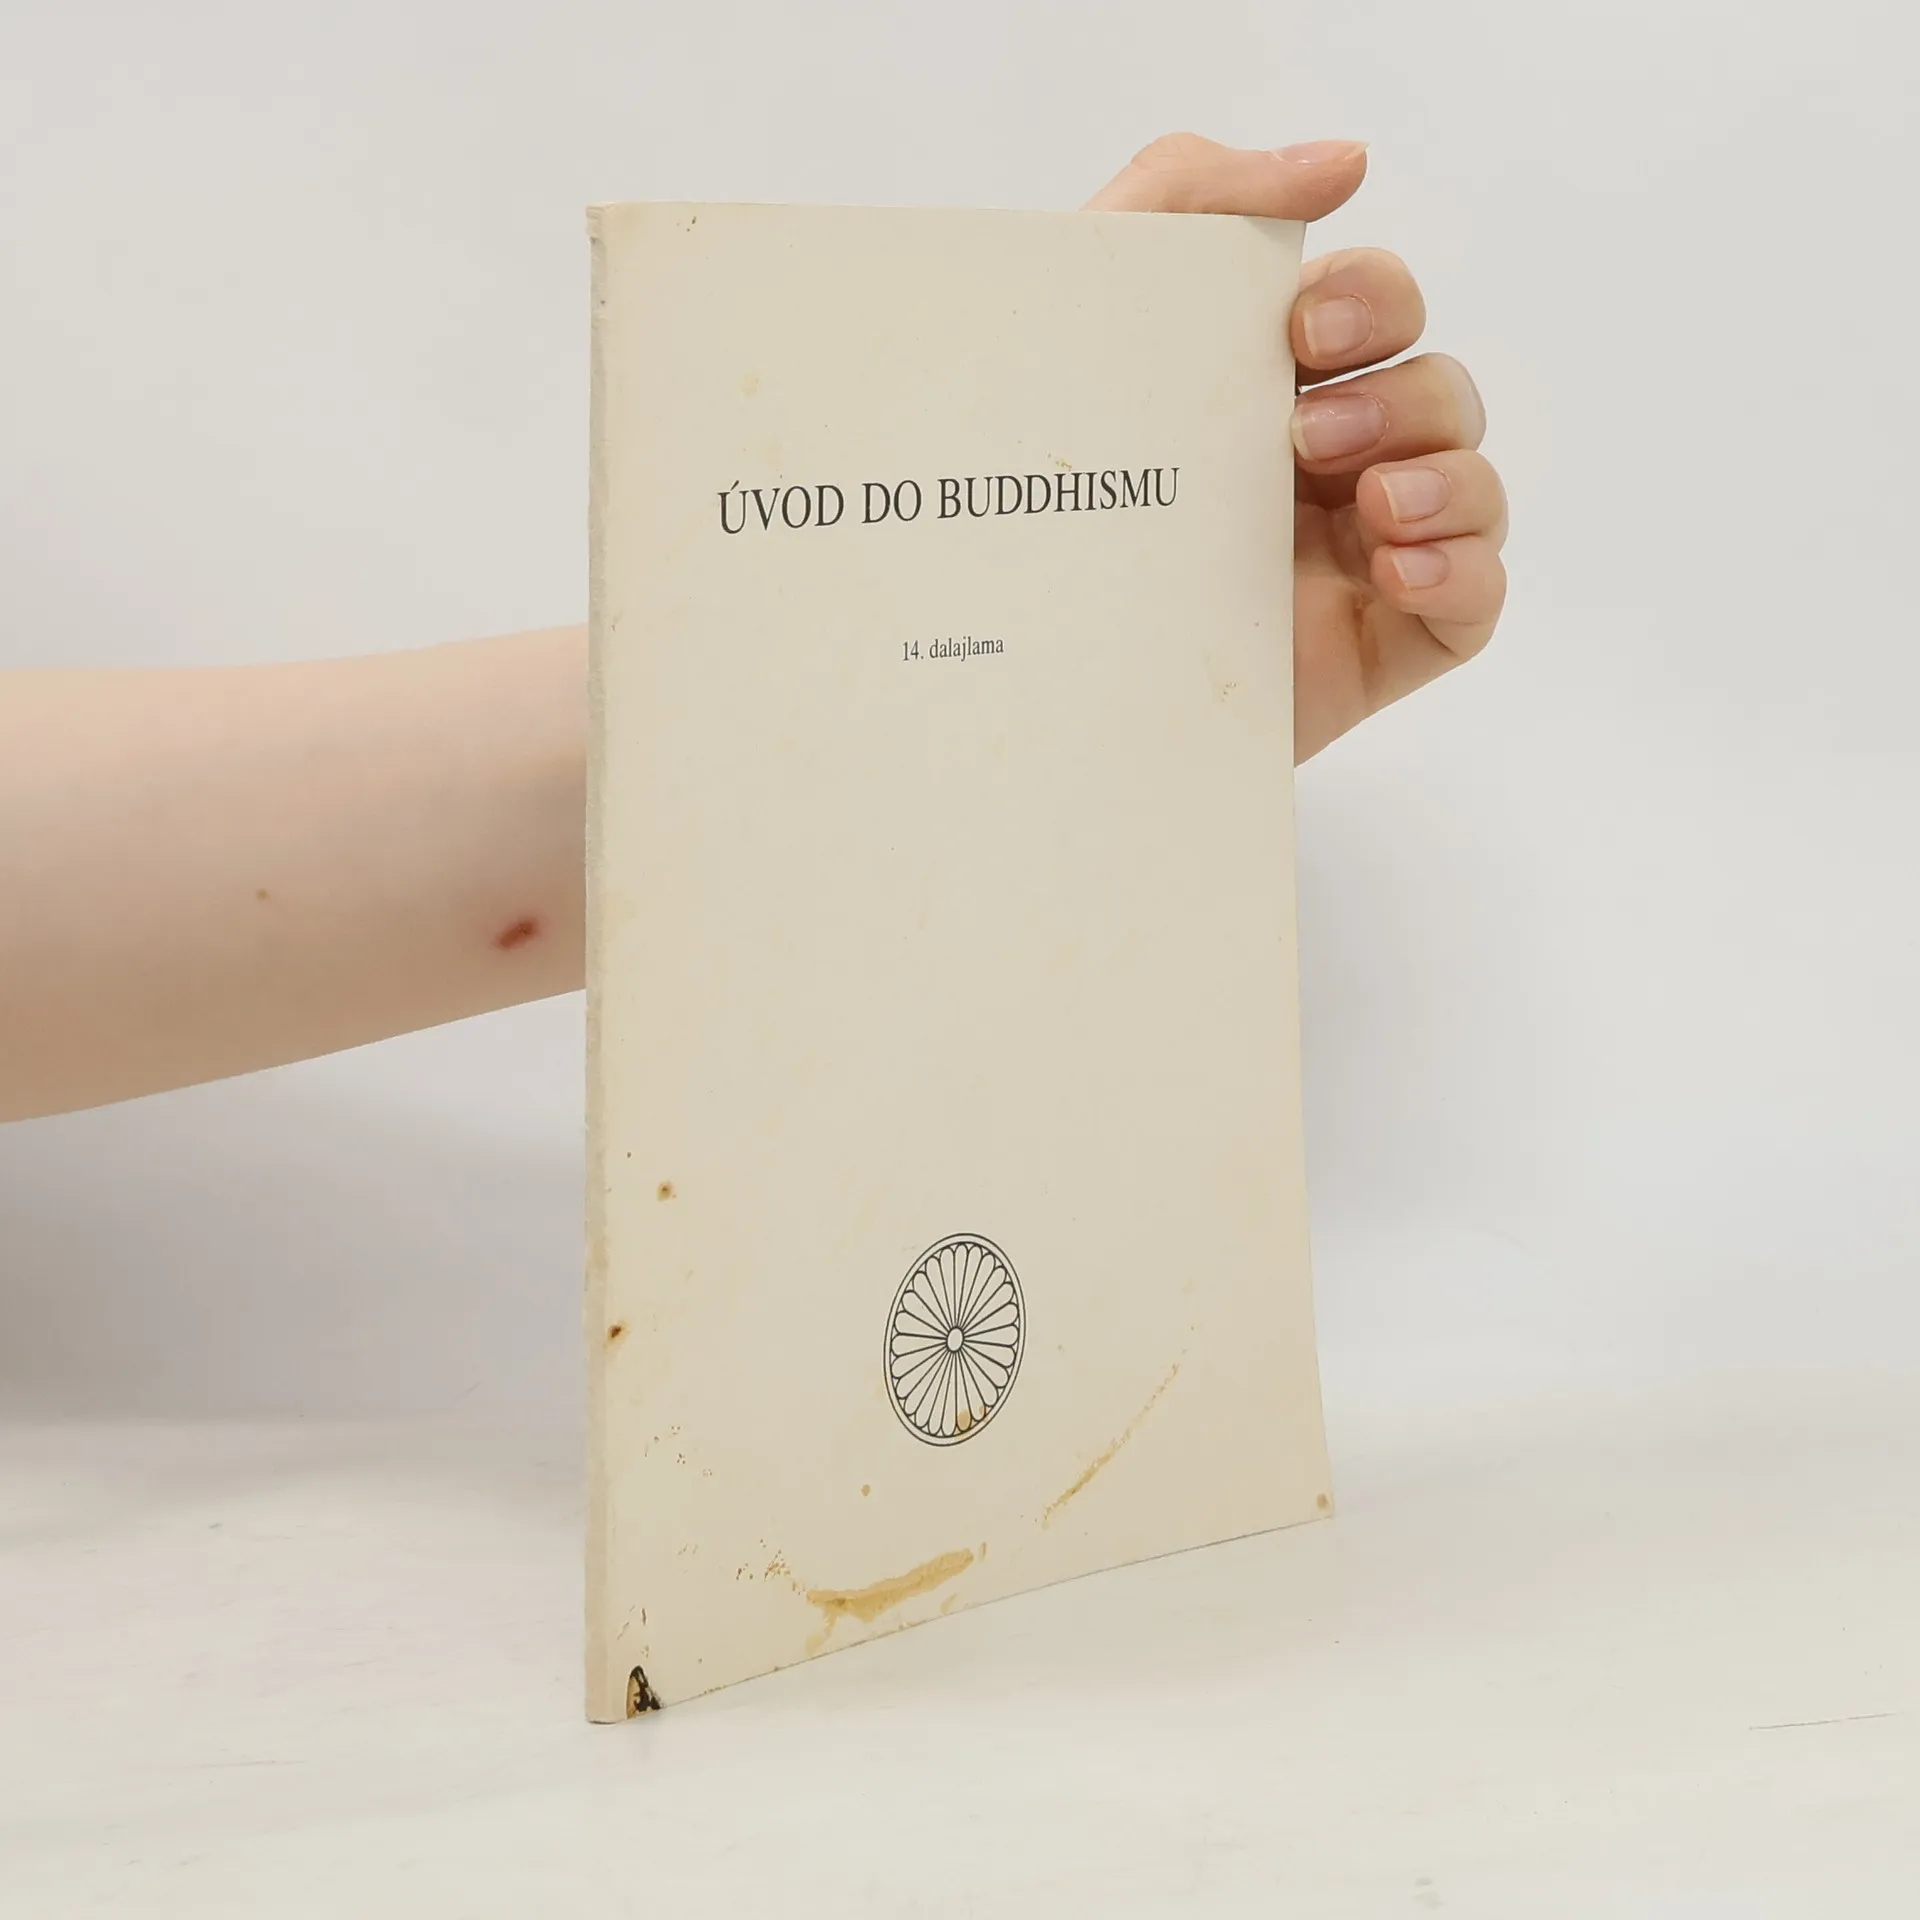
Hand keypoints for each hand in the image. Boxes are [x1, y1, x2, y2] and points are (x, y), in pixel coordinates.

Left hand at [1086, 134, 1506, 762]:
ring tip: (1372, 507)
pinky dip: (1464, 569)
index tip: (1303, 331)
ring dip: (1443, 474)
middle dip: (1402, 390)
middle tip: (1312, 432)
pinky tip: (1400, 568)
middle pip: (1436, 388)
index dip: (1369, 297)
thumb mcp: (1082, 319)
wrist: (1021, 681)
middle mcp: (1325, 466)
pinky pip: (1477, 599)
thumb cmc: (1045, 502)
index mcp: (1267, 388)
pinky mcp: (1378, 644)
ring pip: (1470, 482)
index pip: (1374, 307)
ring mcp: (1358, 557)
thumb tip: (1340, 160)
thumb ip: (1185, 197)